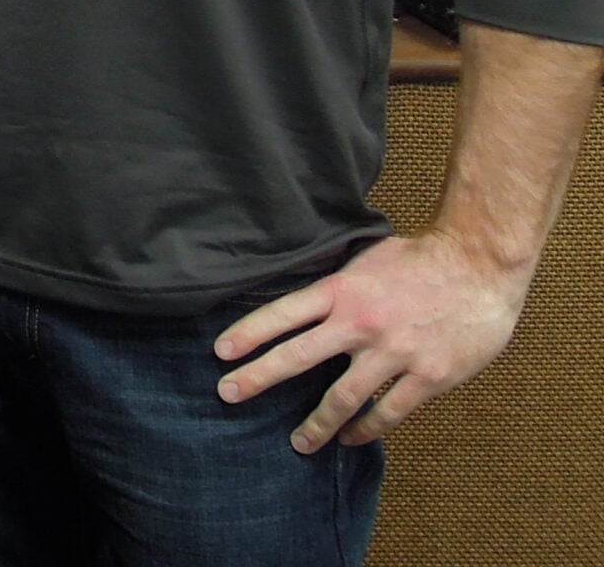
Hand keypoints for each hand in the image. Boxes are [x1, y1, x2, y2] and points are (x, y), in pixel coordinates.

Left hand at [213, 229, 531, 449]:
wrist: (480, 266)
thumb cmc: (421, 259)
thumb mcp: (366, 260)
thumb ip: (337, 285)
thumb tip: (305, 300)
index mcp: (341, 291)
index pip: (282, 314)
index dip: (248, 334)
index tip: (221, 353)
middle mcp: (359, 323)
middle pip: (297, 357)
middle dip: (258, 378)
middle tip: (228, 394)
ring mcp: (394, 352)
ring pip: (342, 397)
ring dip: (316, 424)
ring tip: (299, 442)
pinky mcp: (428, 376)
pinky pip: (388, 411)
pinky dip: (367, 429)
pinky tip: (352, 439)